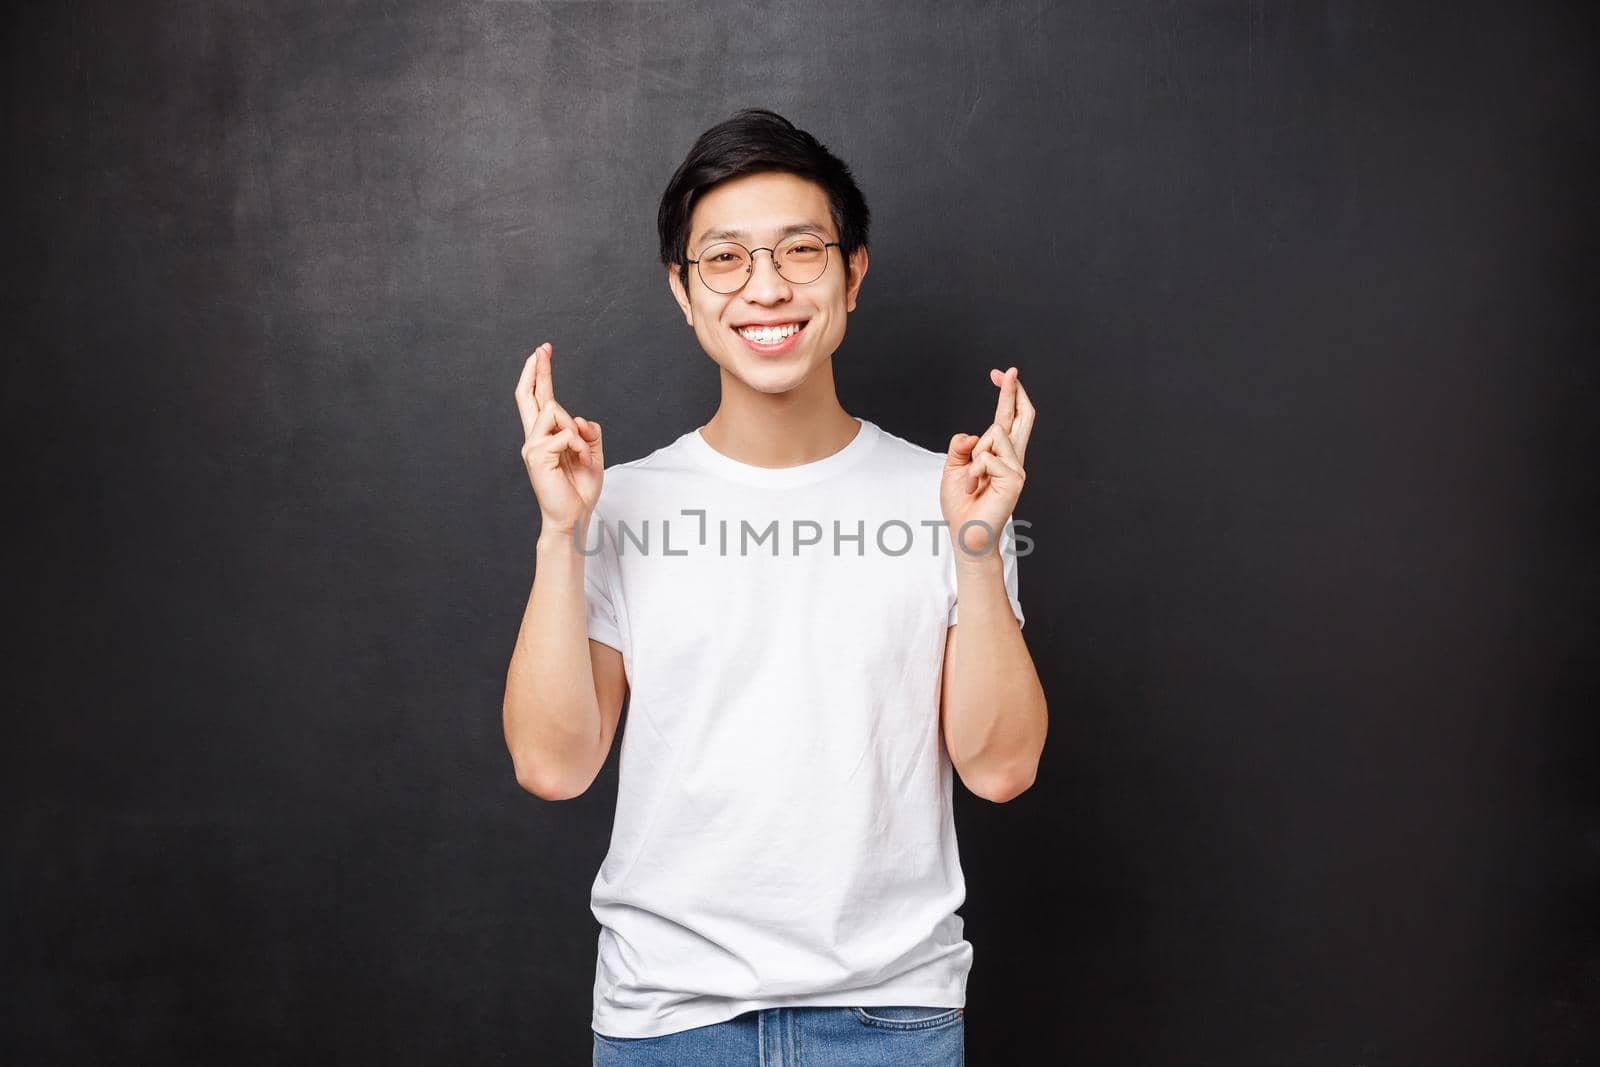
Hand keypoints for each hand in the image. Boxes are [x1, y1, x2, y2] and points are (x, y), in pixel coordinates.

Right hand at [514, 341, 603, 536]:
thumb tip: (579, 419)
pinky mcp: (536, 455)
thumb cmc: (580, 488)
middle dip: (537, 370)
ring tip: (582, 455)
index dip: (539, 375)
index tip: (541, 353)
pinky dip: (580, 447)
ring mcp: (532, 446)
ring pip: (555, 411)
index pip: (538, 400)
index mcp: (545, 436)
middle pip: (529, 396)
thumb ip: (588, 432)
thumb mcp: (592, 454)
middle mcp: (534, 438)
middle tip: (542, 348)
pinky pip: (566, 434)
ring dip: (577, 431)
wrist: (574, 517)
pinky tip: (581, 462)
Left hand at [940, 366, 1034, 559]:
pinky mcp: (1015, 479)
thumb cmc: (960, 504)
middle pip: (1022, 416)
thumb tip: (973, 435)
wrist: (965, 533)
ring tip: (971, 480)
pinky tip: (974, 487)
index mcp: (999, 454)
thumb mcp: (953, 468)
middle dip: (1013, 391)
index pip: (1007, 418)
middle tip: (1008, 370)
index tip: (1000, 374)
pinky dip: (973, 471)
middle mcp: (1013, 458)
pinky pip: (987, 456)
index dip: (1007, 394)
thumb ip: (961, 446)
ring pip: (994, 433)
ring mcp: (1016, 468)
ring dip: (974, 456)